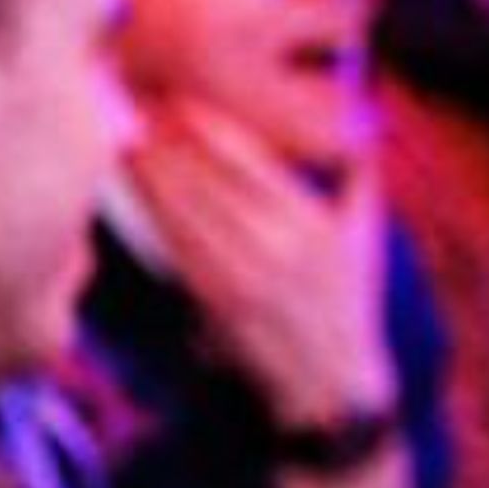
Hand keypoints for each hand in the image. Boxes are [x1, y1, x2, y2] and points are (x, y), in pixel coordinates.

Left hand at [125, 98, 393, 431]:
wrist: (329, 383)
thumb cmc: (345, 302)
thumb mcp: (364, 235)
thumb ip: (357, 177)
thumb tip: (354, 122)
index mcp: (313, 222)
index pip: (253, 163)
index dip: (212, 130)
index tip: (180, 104)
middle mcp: (279, 246)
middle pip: (211, 182)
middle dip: (171, 144)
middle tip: (135, 107)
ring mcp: (243, 276)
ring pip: (187, 212)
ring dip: (153, 174)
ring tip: (124, 140)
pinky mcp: (214, 303)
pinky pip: (177, 248)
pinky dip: (153, 214)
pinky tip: (133, 191)